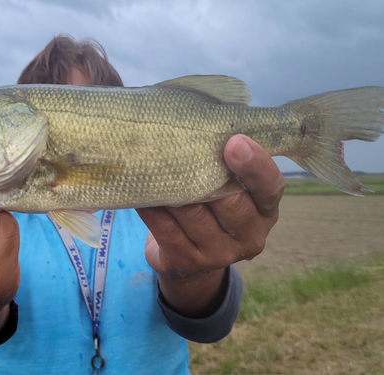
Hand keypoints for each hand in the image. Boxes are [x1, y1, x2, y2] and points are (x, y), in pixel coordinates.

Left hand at [137, 135, 283, 317]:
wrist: (190, 260)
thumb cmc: (211, 208)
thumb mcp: (230, 190)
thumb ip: (226, 165)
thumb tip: (201, 124)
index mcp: (265, 210)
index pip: (270, 187)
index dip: (255, 165)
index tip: (235, 141)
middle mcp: (250, 236)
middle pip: (230, 201)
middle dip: (204, 173)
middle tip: (179, 145)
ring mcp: (220, 254)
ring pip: (193, 213)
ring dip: (172, 188)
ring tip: (154, 164)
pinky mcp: (189, 262)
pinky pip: (166, 230)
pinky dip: (152, 208)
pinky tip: (142, 193)